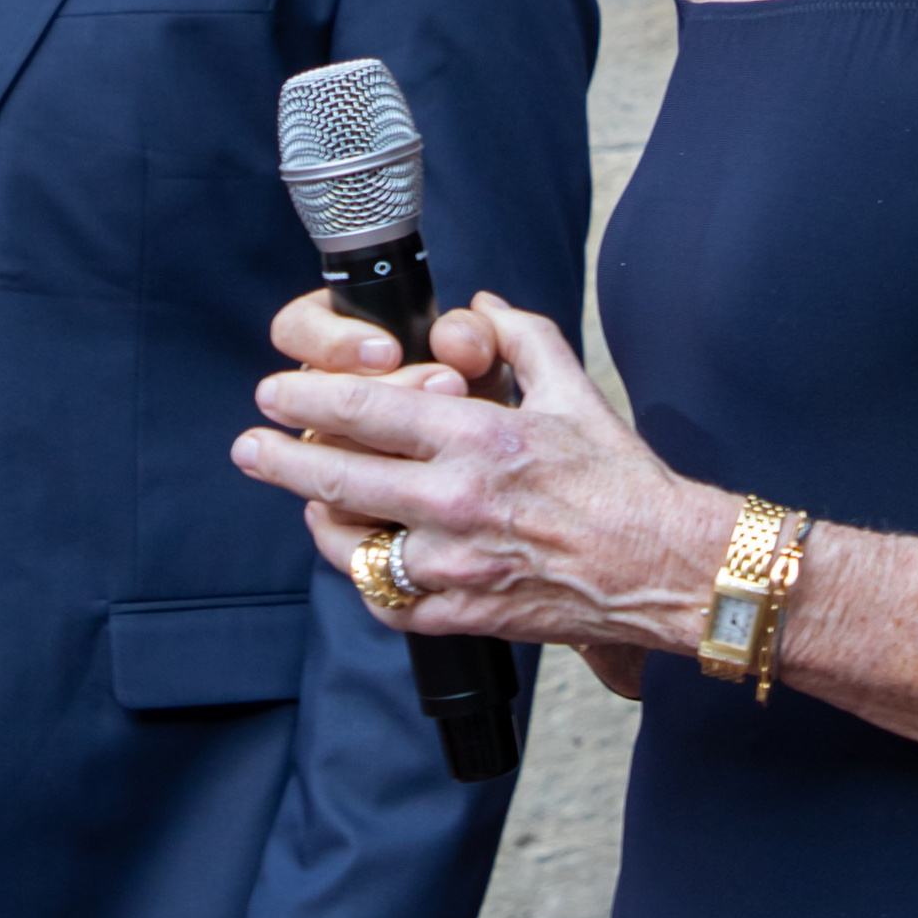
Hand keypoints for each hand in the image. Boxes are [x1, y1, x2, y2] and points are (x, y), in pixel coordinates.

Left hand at [235, 293, 730, 660]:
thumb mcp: (574, 390)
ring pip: (350, 544)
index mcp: (481, 437)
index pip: (366, 408)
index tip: (275, 394)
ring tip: (312, 504)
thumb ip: (521, 337)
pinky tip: (366, 558)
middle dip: (279, 458)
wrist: (667, 566)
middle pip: (336, 477)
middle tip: (250, 447)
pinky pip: (386, 598)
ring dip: (321, 520)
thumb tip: (481, 304)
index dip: (307, 397)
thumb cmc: (623, 480)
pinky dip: (369, 578)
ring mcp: (456, 562)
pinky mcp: (463, 612)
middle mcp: (458, 499)